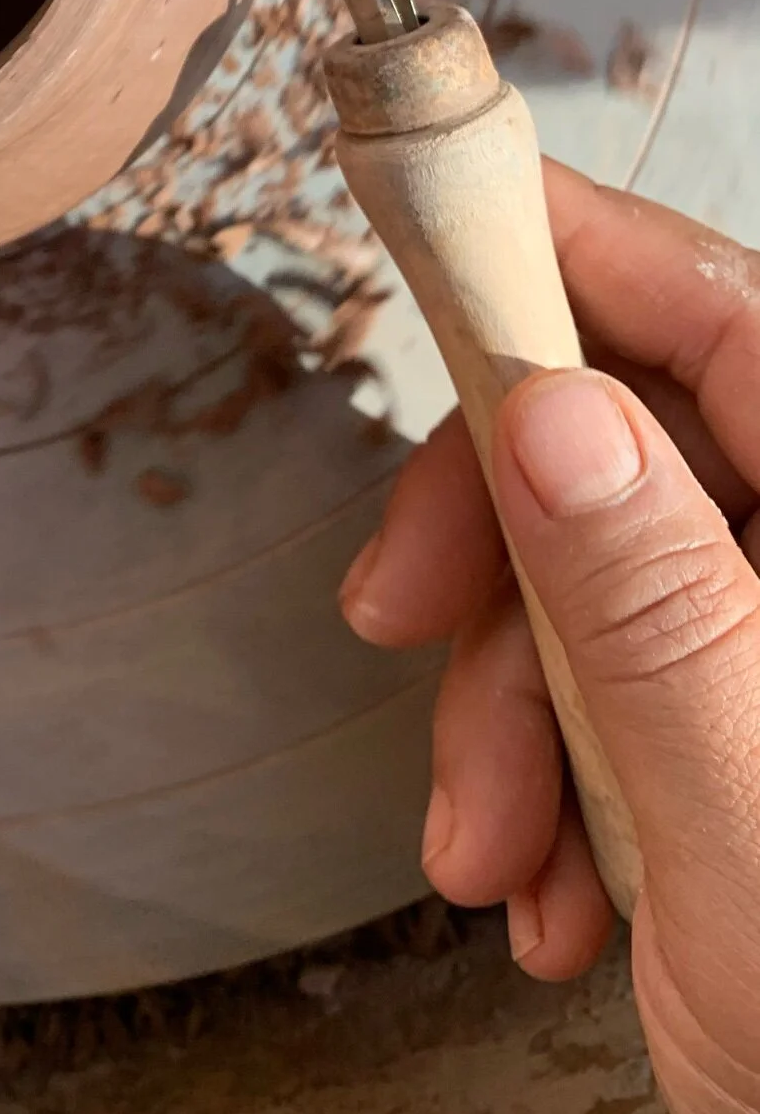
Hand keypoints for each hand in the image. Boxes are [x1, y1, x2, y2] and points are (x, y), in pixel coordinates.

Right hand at [341, 160, 759, 1113]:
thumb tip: (552, 409)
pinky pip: (606, 683)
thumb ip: (658, 613)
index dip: (576, 248)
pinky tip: (558, 898)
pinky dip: (548, 777)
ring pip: (594, 574)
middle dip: (493, 543)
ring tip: (492, 861)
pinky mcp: (741, 732)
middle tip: (390, 618)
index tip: (434, 215)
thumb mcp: (748, 839)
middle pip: (629, 442)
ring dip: (506, 706)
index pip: (730, 320)